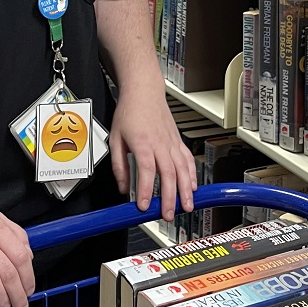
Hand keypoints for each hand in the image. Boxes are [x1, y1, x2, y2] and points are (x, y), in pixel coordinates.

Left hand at [109, 94, 196, 222]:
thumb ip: (119, 165)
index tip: (144, 205)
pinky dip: (192, 175)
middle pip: (168, 174)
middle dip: (170, 197)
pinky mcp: (178, 141)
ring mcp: (172, 142)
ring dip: (186, 190)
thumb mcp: (115, 138)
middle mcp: (160, 143)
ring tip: (187, 207)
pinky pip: (188, 160)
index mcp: (142, 142)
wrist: (144, 92)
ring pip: (183, 169)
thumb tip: (123, 187)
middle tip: (169, 215)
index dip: (146, 190)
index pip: (146, 171)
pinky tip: (192, 187)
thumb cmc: (130, 112)